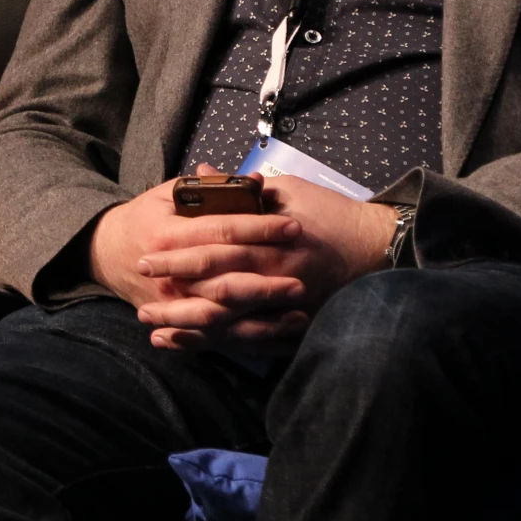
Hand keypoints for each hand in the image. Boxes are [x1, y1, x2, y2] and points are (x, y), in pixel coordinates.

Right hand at [92, 166, 306, 350]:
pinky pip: (218, 340)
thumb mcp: (169, 194)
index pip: (220, 232)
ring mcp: (173, 305)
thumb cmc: (145, 219)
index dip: (258, 229)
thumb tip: (254, 179)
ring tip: (301, 316)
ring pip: (223, 318)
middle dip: (266, 282)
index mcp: (168, 235)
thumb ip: (209, 186)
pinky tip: (280, 342)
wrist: (105, 254)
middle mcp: (170, 275)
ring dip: (262, 321)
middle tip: (303, 279)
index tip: (293, 227)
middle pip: (225, 281)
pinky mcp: (178, 325)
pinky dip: (249, 344)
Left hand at [128, 167, 398, 351]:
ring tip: (153, 330)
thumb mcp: (288, 189)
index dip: (176, 255)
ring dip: (190, 328)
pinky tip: (192, 347)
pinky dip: (220, 346)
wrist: (380, 247)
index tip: (144, 256)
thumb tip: (201, 173)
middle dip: (175, 298)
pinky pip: (252, 341)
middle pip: (214, 290)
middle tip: (140, 303)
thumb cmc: (331, 213)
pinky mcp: (296, 325)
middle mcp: (276, 276)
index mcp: (270, 239)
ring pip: (230, 323)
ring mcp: (287, 306)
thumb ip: (242, 189)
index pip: (212, 248)